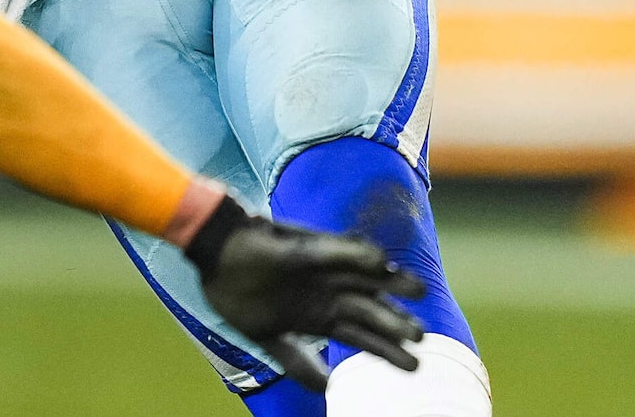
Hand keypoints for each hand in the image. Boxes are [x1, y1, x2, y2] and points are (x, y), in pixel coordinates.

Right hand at [190, 201, 424, 391]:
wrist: (212, 254)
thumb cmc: (236, 293)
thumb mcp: (265, 336)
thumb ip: (295, 360)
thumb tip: (326, 388)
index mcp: (320, 317)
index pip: (362, 337)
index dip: (388, 351)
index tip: (415, 367)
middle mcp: (328, 294)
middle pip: (370, 311)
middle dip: (396, 324)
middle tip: (422, 337)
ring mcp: (321, 269)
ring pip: (363, 279)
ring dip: (391, 284)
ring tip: (419, 292)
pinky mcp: (307, 247)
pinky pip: (337, 250)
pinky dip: (357, 254)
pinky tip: (381, 260)